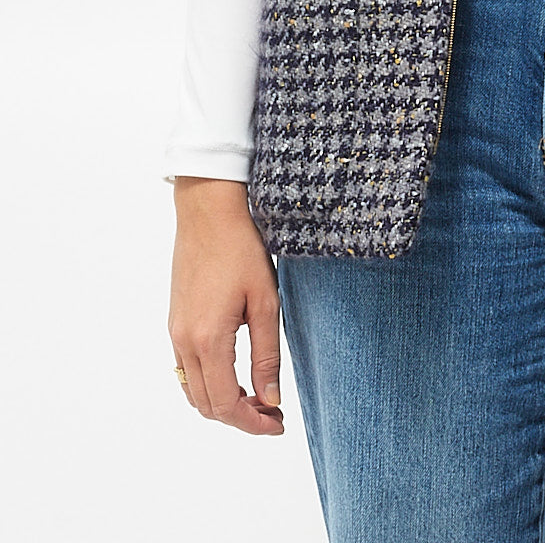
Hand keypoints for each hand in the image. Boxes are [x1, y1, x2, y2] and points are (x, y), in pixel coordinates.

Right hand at [168, 178, 284, 435]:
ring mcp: (175, 333)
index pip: (226, 404)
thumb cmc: (242, 250)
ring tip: (257, 398)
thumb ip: (266, 356)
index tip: (278, 425)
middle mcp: (184, 342)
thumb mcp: (265, 302)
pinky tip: (234, 376)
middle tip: (273, 414)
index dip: (252, 423)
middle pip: (206, 405)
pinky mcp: (174, 322)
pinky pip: (185, 371)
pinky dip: (208, 385)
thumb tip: (270, 401)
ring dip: (222, 404)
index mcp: (208, 339)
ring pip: (193, 391)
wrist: (208, 212)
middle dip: (240, 418)